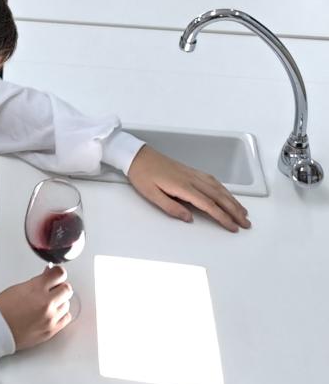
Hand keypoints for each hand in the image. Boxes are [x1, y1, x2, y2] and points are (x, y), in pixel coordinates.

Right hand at [0, 266, 73, 350]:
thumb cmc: (2, 309)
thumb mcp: (18, 287)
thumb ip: (37, 282)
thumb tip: (48, 277)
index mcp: (37, 288)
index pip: (59, 274)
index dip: (58, 273)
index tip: (56, 274)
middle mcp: (46, 303)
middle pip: (66, 289)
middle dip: (60, 287)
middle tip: (53, 288)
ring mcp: (50, 318)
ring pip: (67, 304)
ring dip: (60, 301)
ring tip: (48, 303)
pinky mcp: (51, 331)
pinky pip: (66, 318)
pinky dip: (61, 314)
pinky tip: (52, 313)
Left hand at [127, 144, 250, 232]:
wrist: (137, 155)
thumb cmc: (142, 175)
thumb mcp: (151, 195)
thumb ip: (171, 208)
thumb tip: (190, 219)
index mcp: (183, 187)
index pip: (209, 205)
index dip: (223, 217)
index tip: (233, 227)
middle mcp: (191, 179)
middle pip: (219, 196)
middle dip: (234, 210)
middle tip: (246, 223)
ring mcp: (192, 173)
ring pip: (218, 187)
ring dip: (232, 199)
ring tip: (242, 211)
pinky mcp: (190, 170)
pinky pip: (212, 180)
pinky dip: (224, 188)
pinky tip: (227, 194)